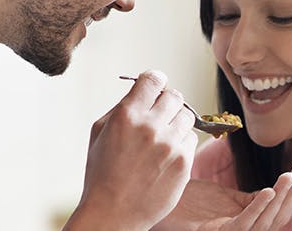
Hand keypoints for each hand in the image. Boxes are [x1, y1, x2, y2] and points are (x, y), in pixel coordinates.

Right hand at [64, 70, 197, 230]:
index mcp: (127, 115)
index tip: (155, 86)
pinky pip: (192, 138)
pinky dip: (182, 142)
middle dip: (167, 101)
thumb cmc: (102, 172)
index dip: (155, 80)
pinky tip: (167, 153)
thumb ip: (122, 106)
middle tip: (160, 113)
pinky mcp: (183, 163)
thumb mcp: (99, 132)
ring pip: (187, 115)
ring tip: (163, 136)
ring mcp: (169, 145)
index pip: (153, 79)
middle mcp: (150, 127)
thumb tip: (143, 90)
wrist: (112, 213)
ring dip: (176, 121)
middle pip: (174, 95)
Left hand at [153, 163, 291, 230]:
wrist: (157, 198)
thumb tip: (271, 182)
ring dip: (283, 198)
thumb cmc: (187, 198)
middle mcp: (241, 230)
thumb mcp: (224, 196)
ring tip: (291, 176)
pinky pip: (243, 223)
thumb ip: (246, 197)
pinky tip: (269, 190)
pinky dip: (259, 208)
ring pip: (266, 221)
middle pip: (279, 217)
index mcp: (247, 221)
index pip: (280, 209)